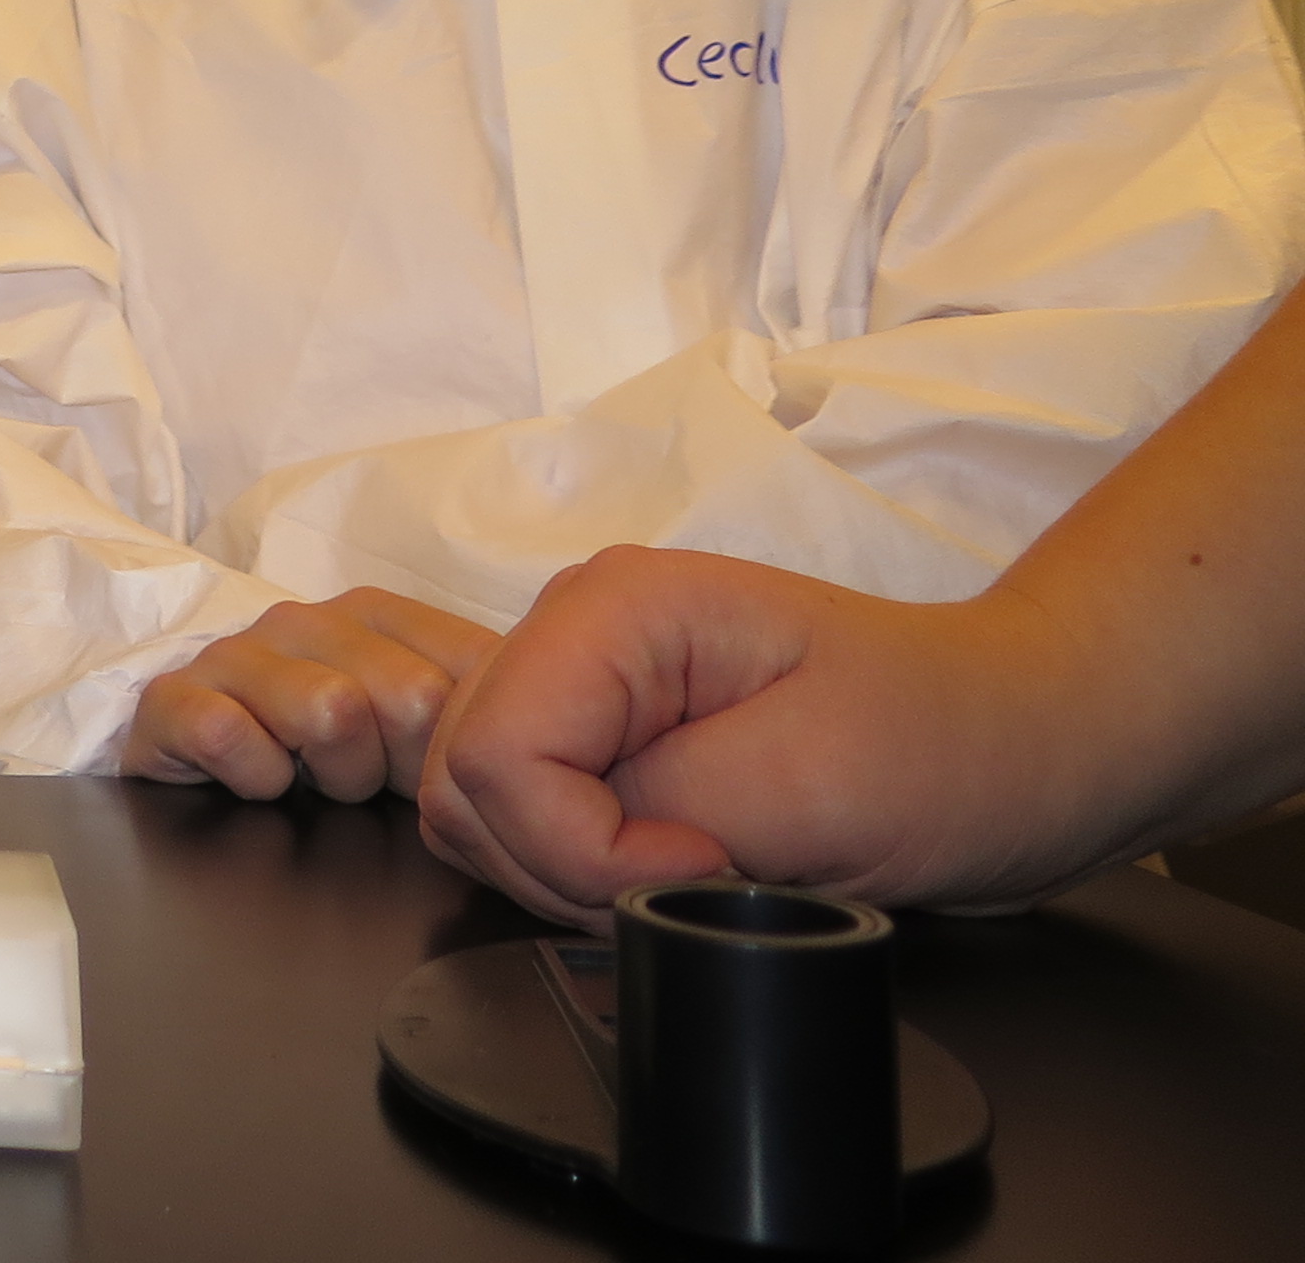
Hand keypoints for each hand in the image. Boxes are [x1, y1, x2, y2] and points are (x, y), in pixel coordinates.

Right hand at [125, 589, 499, 802]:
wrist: (203, 766)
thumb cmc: (329, 757)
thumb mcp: (419, 727)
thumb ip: (477, 703)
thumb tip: (539, 721)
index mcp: (372, 614)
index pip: (464, 672)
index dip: (458, 745)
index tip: (430, 771)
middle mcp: (304, 620)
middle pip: (406, 698)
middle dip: (397, 765)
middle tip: (364, 780)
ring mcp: (236, 654)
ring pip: (327, 711)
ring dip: (328, 774)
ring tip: (309, 777)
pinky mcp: (172, 699)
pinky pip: (226, 733)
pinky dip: (251, 773)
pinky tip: (257, 778)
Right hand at [419, 546, 1076, 924]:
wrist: (1020, 744)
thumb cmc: (948, 744)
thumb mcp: (814, 783)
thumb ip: (660, 810)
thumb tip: (580, 850)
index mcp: (612, 609)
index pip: (494, 753)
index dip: (580, 844)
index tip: (704, 863)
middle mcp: (573, 631)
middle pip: (465, 780)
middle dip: (566, 866)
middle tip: (700, 877)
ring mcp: (581, 685)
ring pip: (475, 809)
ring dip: (569, 876)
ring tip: (697, 870)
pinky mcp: (599, 737)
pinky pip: (518, 823)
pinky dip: (577, 873)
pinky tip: (672, 867)